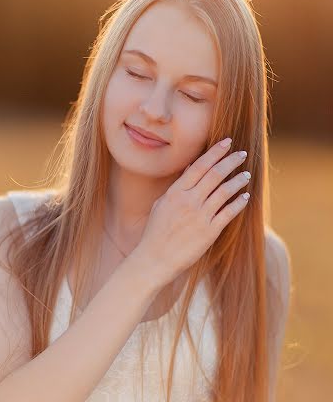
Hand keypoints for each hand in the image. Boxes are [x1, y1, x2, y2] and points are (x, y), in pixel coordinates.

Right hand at [135, 139, 250, 283]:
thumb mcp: (161, 204)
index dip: (215, 152)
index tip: (226, 142)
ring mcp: (200, 216)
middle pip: (215, 174)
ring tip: (246, 173)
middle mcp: (189, 201)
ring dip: (238, 180)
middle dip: (230, 161)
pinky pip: (228, 213)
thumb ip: (177, 187)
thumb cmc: (156, 232)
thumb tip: (190, 168)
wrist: (155, 259)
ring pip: (225, 191)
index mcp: (175, 192)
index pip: (199, 166)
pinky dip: (239, 202)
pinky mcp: (209, 232)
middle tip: (242, 153)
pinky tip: (246, 196)